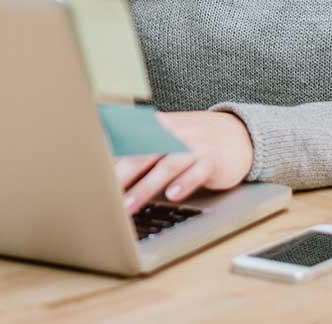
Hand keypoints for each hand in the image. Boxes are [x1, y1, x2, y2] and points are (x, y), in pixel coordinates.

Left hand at [114, 110, 253, 214]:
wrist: (239, 134)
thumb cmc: (195, 140)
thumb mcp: (169, 136)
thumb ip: (142, 148)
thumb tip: (108, 166)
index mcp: (159, 126)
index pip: (130, 139)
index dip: (110, 155)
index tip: (92, 172)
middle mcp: (175, 134)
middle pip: (144, 154)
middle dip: (121, 175)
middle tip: (103, 194)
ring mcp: (195, 146)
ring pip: (167, 166)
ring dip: (145, 187)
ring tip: (128, 205)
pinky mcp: (213, 160)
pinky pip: (197, 172)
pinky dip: (185, 183)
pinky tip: (173, 195)